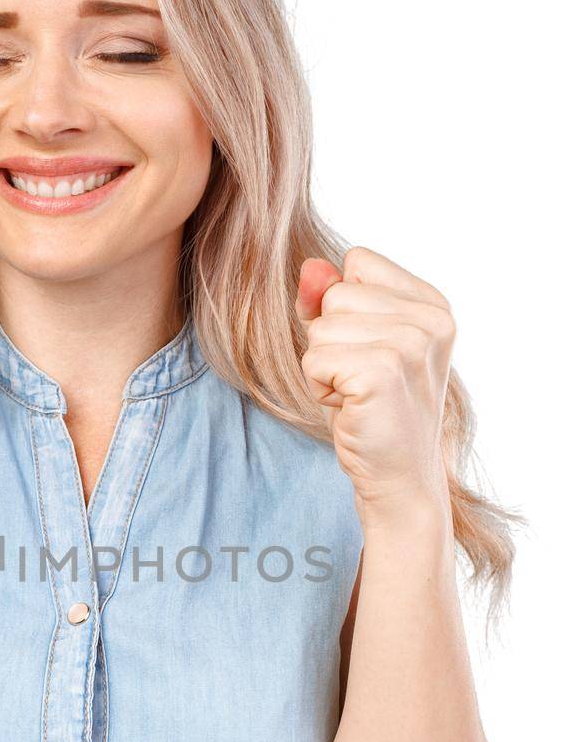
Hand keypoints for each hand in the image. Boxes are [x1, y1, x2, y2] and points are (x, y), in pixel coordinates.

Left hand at [295, 245, 455, 523]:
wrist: (398, 479)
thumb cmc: (372, 411)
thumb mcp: (353, 344)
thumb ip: (330, 299)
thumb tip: (309, 268)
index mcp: (432, 304)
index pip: (356, 263)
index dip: (343, 308)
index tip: (368, 351)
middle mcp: (431, 319)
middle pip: (335, 294)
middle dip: (331, 341)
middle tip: (362, 382)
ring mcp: (411, 344)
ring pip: (320, 327)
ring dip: (324, 367)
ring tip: (357, 396)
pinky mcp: (383, 372)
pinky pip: (314, 359)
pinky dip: (320, 388)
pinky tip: (351, 409)